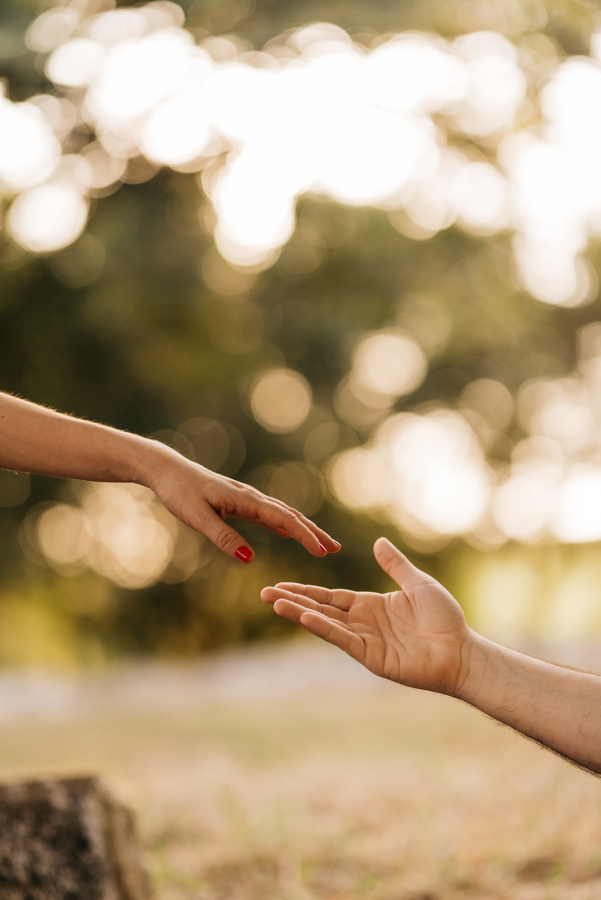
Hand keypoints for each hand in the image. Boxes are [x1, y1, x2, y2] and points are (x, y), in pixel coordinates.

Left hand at [148, 450, 339, 562]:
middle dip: (314, 532)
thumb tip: (250, 558)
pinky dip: (286, 524)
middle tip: (336, 548)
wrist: (168, 470)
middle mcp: (252, 497)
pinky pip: (269, 514)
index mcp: (246, 500)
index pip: (285, 520)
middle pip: (291, 515)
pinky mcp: (239, 502)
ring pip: (283, 514)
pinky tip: (290, 532)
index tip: (323, 552)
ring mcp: (247, 499)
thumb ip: (223, 537)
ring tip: (321, 542)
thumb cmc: (180, 492)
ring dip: (304, 528)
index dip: (306, 536)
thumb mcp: (197, 518)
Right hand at [261, 537, 470, 693]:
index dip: (306, 591)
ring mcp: (365, 640)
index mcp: (371, 605)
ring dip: (300, 613)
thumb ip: (395, 565)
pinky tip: (305, 616)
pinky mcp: (370, 655)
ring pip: (326, 623)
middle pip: (321, 608)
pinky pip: (342, 638)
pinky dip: (323, 627)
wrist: (460, 651)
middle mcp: (363, 622)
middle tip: (263, 592)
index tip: (281, 585)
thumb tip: (378, 541)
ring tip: (274, 602)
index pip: (332, 597)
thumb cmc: (445, 619)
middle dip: (293, 600)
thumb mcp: (418, 584)